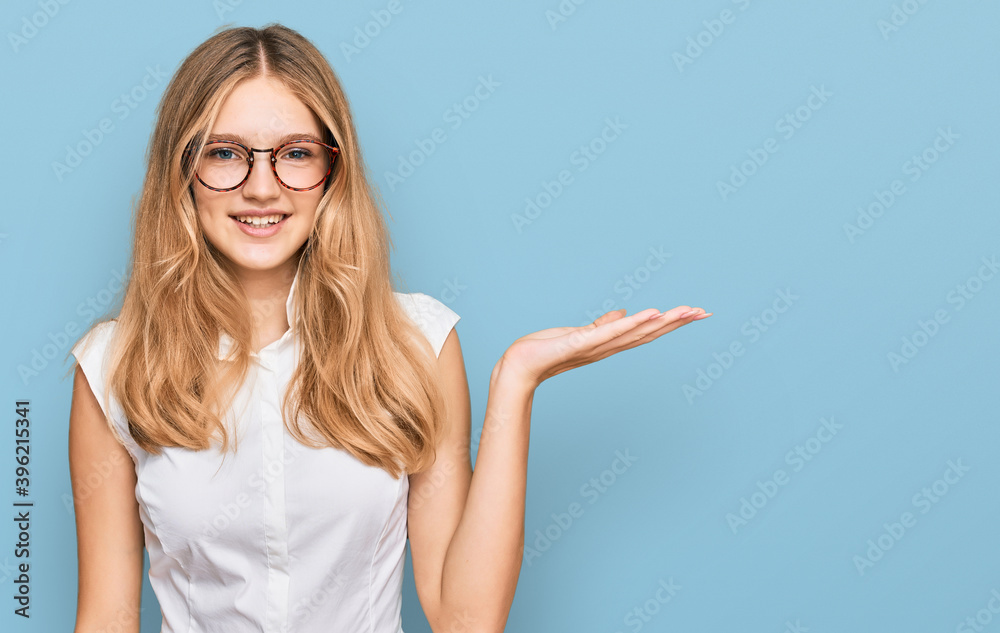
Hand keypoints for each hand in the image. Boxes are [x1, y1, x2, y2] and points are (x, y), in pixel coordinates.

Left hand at [494, 305, 711, 390]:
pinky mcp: (580, 341)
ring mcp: (596, 346)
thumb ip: (602, 324)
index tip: (696, 313)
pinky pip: (609, 331)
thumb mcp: (578, 334)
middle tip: (704, 312)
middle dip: (677, 323)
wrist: (520, 365)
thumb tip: (622, 313)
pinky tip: (649, 313)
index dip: (671, 323)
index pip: (646, 331)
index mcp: (609, 344)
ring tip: (686, 311)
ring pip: (636, 332)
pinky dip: (631, 323)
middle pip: (649, 333)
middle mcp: (607, 348)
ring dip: (662, 321)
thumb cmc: (547, 350)